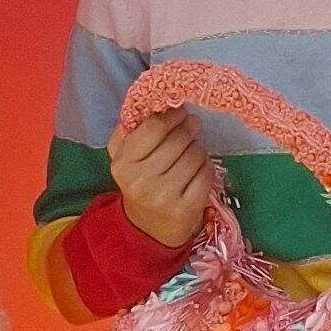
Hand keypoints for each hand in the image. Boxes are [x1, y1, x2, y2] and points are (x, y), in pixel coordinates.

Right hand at [110, 106, 221, 253]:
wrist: (146, 228)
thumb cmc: (139, 182)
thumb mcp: (124, 157)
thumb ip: (130, 129)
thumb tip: (152, 102)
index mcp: (124, 163)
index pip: (154, 128)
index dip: (172, 115)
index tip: (180, 111)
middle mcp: (142, 181)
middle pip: (179, 139)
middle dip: (189, 128)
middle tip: (192, 126)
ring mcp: (164, 197)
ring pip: (196, 154)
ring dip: (198, 148)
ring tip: (191, 152)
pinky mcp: (186, 209)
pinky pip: (206, 173)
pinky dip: (206, 167)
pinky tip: (197, 169)